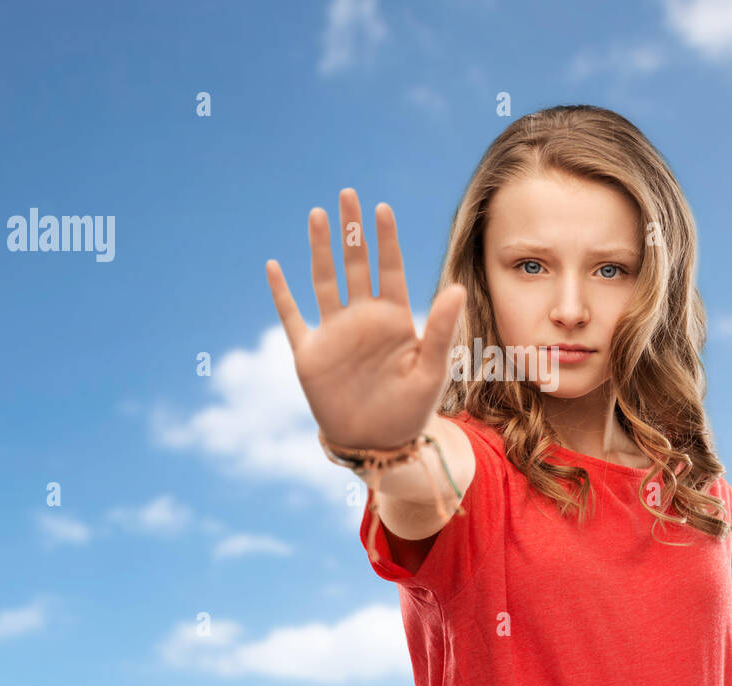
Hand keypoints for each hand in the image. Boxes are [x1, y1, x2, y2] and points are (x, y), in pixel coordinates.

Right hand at [266, 188, 466, 449]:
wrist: (378, 443)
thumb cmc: (411, 410)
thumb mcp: (432, 369)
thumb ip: (442, 328)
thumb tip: (457, 287)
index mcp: (395, 319)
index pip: (390, 269)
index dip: (385, 240)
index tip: (382, 209)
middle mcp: (363, 319)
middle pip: (356, 265)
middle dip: (352, 230)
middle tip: (348, 194)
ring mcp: (335, 332)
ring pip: (324, 280)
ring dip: (320, 248)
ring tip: (317, 214)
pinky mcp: (310, 352)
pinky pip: (292, 317)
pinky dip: (282, 294)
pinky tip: (274, 267)